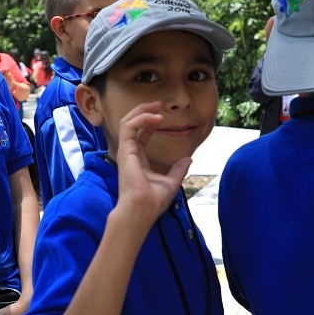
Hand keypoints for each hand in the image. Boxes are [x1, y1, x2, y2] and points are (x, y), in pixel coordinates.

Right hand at [114, 102, 190, 223]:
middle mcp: (130, 153)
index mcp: (138, 159)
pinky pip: (129, 127)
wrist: (142, 210)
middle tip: (158, 104)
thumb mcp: (171, 182)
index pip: (140, 134)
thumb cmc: (153, 201)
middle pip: (131, 124)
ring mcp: (126, 151)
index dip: (150, 122)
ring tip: (156, 106)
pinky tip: (156, 118)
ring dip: (141, 111)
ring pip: (126, 122)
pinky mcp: (124, 150)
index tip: (161, 116)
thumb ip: (178, 170)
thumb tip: (188, 159)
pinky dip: (141, 119)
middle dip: (143, 111)